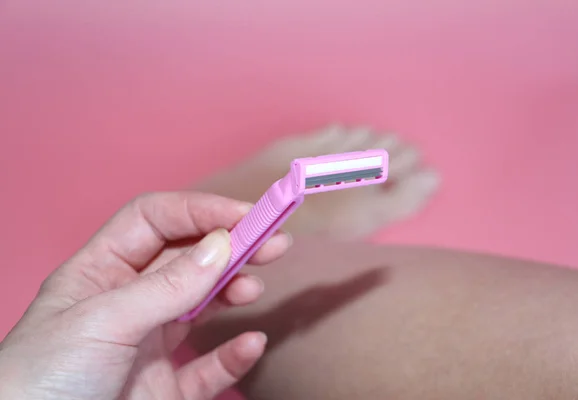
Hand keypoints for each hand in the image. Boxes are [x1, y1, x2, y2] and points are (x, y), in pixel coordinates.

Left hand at [0, 192, 290, 399]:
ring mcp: (147, 346)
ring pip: (202, 306)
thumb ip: (166, 286)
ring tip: (254, 289)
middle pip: (187, 259)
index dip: (199, 211)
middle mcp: (127, 302)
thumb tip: (221, 245)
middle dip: (230, 246)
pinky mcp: (164, 390)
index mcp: (99, 272)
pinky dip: (233, 355)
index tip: (245, 215)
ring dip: (234, 291)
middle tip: (274, 242)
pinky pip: (207, 367)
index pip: (154, 221)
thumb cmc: (39, 382)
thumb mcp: (102, 322)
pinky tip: (250, 344)